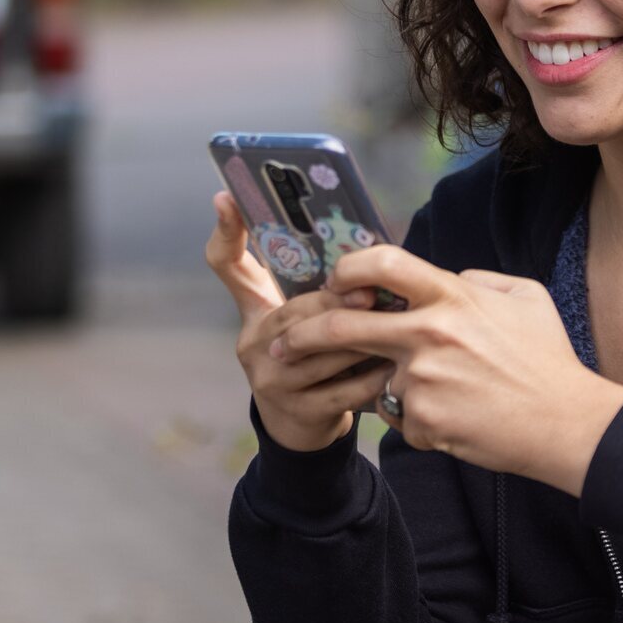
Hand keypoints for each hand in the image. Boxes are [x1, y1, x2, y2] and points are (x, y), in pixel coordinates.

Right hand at [205, 191, 394, 452]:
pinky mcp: (296, 411)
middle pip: (296, 311)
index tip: (225, 196)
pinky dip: (371, 377)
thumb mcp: (304, 318)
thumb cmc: (312, 358)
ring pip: (321, 352)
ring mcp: (270, 380)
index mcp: (254, 310)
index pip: (226, 263)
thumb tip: (353, 243)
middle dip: (339, 303)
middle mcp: (253, 342)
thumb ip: (320, 285)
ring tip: (397, 327)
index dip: (225, 230)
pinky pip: (341, 389)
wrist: (301, 426)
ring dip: (364, 339)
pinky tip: (395, 367)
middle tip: (375, 293)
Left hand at [272, 245, 622, 491]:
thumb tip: (442, 278)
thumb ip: (475, 279)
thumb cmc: (547, 358)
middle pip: (343, 326)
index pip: (380, 263)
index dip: (346, 269)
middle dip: (302, 334)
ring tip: (451, 394)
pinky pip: (401, 418)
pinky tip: (459, 420)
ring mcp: (422, 380)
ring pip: (378, 379)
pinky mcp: (422, 421)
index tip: (333, 283)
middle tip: (282, 343)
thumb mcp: (522, 297)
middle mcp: (428, 333)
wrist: (566, 424)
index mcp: (450, 295)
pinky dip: (420, 421)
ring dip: (397, 389)